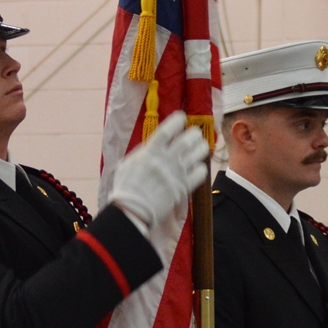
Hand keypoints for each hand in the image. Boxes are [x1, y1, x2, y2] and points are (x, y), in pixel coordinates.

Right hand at [109, 111, 208, 228]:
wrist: (133, 210)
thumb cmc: (126, 187)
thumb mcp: (128, 163)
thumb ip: (142, 152)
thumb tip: (152, 144)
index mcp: (151, 152)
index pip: (168, 129)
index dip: (177, 120)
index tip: (182, 117)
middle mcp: (166, 160)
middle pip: (188, 139)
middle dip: (194, 133)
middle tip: (194, 134)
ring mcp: (177, 174)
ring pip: (198, 154)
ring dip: (201, 147)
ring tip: (201, 146)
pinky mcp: (183, 188)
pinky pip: (200, 173)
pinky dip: (201, 168)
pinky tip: (198, 167)